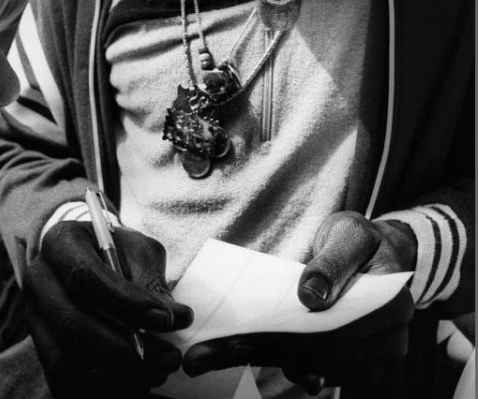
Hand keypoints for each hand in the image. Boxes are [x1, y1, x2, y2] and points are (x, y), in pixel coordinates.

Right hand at [23, 220, 192, 398]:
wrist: (93, 263)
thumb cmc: (119, 253)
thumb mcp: (138, 252)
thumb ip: (152, 281)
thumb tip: (176, 317)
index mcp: (59, 243)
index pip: (84, 276)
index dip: (126, 302)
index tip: (167, 319)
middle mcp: (39, 281)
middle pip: (70, 324)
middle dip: (124, 347)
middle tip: (169, 357)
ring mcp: (35, 322)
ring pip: (65, 362)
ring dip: (118, 375)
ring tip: (159, 372)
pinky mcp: (43, 354)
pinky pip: (66, 384)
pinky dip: (108, 390)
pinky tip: (140, 383)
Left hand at [183, 212, 415, 391]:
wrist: (376, 252)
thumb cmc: (360, 239)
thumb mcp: (349, 234)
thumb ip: (332, 262)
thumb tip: (311, 296)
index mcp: (391, 307)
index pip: (332, 333)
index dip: (283, 339)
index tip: (239, 339)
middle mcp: (388, 343)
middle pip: (317, 355)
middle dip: (262, 353)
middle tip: (211, 353)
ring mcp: (372, 359)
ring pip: (312, 365)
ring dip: (266, 360)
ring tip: (218, 355)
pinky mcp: (353, 363)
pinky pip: (316, 368)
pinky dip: (282, 361)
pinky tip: (250, 357)